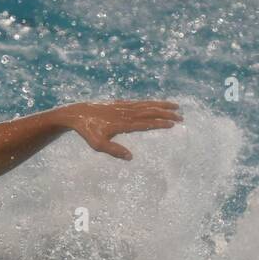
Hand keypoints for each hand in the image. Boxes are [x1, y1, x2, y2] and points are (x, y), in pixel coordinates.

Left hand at [60, 99, 182, 159]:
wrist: (77, 113)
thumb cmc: (88, 131)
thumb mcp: (98, 145)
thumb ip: (114, 151)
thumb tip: (130, 157)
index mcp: (123, 123)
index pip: (145, 123)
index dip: (159, 123)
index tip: (172, 124)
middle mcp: (125, 112)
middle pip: (150, 112)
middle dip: (166, 114)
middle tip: (181, 116)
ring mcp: (123, 106)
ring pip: (146, 104)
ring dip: (161, 105)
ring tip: (175, 106)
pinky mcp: (120, 103)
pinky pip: (139, 102)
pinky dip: (150, 102)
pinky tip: (156, 104)